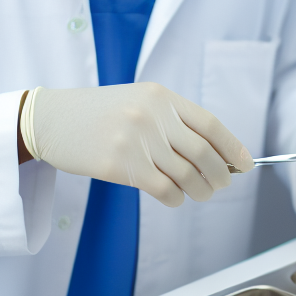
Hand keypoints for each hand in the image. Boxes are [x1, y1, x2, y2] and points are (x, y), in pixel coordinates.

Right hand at [22, 83, 252, 206]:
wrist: (50, 119)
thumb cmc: (97, 113)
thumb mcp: (138, 101)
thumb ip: (172, 121)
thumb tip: (214, 154)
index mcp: (162, 97)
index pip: (210, 125)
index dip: (232, 148)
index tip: (245, 164)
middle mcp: (152, 116)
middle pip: (203, 154)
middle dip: (220, 175)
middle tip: (221, 185)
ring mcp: (135, 141)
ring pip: (187, 175)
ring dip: (200, 190)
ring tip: (199, 193)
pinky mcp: (118, 165)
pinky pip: (163, 189)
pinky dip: (176, 198)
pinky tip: (174, 197)